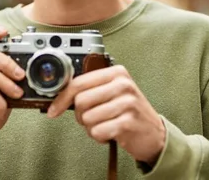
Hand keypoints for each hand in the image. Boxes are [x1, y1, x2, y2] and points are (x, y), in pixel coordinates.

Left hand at [47, 65, 165, 164]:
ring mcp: (127, 102)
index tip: (54, 110)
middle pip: (81, 101)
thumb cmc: (128, 112)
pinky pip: (98, 131)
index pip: (79, 82)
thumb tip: (59, 96)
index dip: (62, 98)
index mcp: (116, 72)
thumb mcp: (112, 93)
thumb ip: (90, 89)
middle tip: (92, 119)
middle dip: (81, 115)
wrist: (154, 133)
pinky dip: (100, 136)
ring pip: (88, 118)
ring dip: (91, 128)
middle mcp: (123, 84)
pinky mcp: (128, 122)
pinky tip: (111, 132)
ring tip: (105, 125)